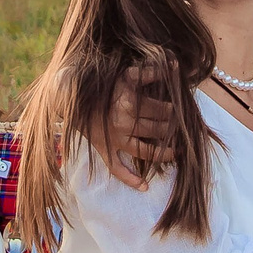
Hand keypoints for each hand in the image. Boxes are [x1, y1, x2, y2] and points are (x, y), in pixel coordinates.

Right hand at [106, 63, 178, 189]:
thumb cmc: (103, 85)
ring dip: (163, 153)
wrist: (72, 98)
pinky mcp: (106, 150)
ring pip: (146, 151)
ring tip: (176, 153)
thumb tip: (173, 65)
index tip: (180, 109)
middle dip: (172, 129)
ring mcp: (115, 141)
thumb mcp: (126, 74)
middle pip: (158, 130)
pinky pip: (118, 169)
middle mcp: (124, 125)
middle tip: (180, 128)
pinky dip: (131, 180)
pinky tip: (145, 187)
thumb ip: (149, 71)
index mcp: (130, 105)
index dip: (174, 109)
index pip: (162, 110)